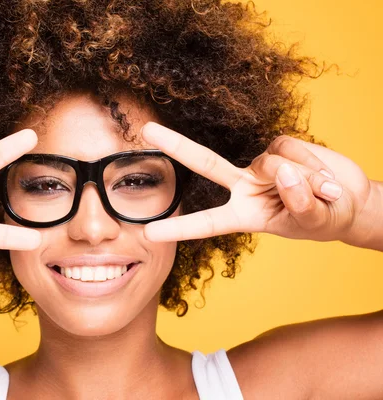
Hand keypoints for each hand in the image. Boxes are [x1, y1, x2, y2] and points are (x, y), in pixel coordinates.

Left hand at [141, 122, 374, 242]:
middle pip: (205, 163)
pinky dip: (310, 163)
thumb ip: (300, 204)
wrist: (350, 201)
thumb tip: (283, 173)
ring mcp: (261, 165)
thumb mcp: (314, 223)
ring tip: (324, 193)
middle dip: (176, 146)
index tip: (149, 233)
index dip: (180, 227)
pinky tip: (323, 175)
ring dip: (303, 179)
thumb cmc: (326, 220)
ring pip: (270, 162)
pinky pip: (289, 147)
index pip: (207, 222)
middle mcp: (245, 186)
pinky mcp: (280, 146)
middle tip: (146, 130)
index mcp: (244, 215)